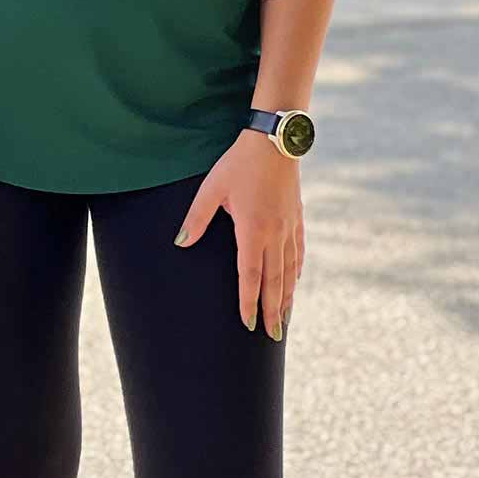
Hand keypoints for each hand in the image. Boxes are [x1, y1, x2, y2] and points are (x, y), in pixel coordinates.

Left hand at [175, 129, 304, 338]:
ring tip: (283, 320)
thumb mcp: (212, 189)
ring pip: (288, 272)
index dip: (249, 302)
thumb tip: (180, 242)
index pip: (250, 276)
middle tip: (271, 336)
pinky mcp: (297, 219)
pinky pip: (298, 253)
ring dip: (286, 297)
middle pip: (274, 282)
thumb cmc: (238, 164)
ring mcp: (289, 228)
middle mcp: (275, 235)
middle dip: (272, 311)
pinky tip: (294, 283)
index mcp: (252, 230)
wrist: (275, 141)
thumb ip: (196, 218)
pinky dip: (295, 272)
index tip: (247, 324)